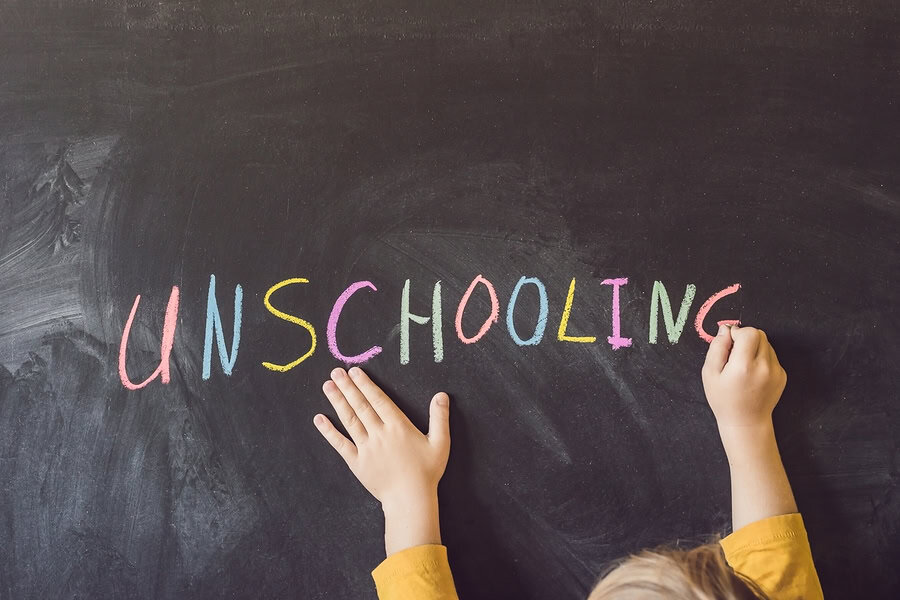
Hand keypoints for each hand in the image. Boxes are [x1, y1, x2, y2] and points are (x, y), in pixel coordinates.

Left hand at [313, 366, 450, 554]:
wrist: (410, 499)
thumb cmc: (427, 472)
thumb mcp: (440, 443)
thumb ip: (440, 418)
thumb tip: (441, 395)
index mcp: (398, 426)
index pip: (378, 400)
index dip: (366, 384)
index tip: (355, 371)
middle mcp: (379, 433)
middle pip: (361, 406)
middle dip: (347, 387)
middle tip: (336, 372)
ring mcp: (366, 448)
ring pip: (349, 420)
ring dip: (338, 401)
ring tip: (327, 386)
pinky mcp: (356, 462)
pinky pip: (340, 444)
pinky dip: (329, 431)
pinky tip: (319, 419)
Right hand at [702, 324, 796, 529]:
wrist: (746, 423)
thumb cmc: (723, 399)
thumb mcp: (710, 374)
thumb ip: (717, 348)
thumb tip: (725, 330)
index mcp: (744, 366)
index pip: (749, 333)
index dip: (737, 333)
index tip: (729, 343)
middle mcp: (764, 367)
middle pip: (760, 334)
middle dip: (746, 338)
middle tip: (735, 354)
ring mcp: (776, 371)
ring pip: (767, 344)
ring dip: (754, 348)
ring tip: (744, 365)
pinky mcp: (782, 375)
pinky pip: (772, 356)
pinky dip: (762, 358)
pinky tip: (753, 373)